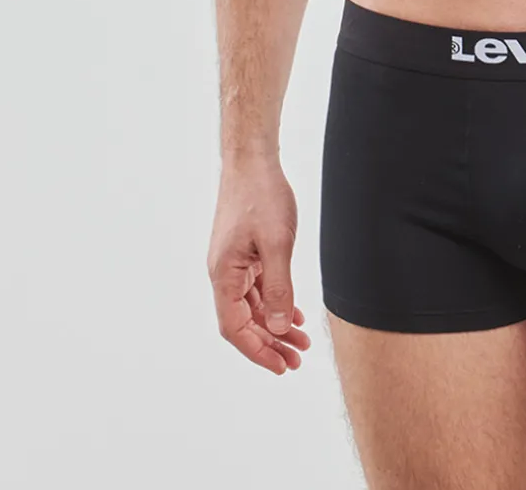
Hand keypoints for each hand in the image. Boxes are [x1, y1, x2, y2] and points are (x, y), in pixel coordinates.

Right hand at [206, 156, 311, 374]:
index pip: (234, 328)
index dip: (257, 351)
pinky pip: (257, 288)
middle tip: (297, 360)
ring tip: (302, 342)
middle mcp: (224, 273)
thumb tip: (276, 327)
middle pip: (243, 322)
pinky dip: (274, 304)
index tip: (282, 366)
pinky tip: (294, 314)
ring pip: (252, 306)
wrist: (253, 160)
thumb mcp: (276, 243)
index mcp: (223, 275)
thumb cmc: (262, 196)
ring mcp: (234, 263)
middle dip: (270, 344)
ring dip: (274, 326)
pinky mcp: (245, 253)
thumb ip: (278, 287)